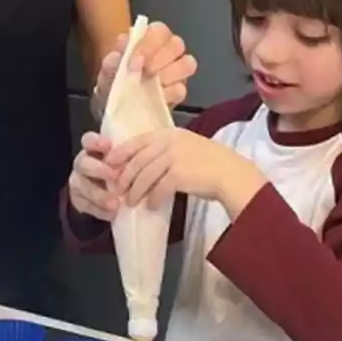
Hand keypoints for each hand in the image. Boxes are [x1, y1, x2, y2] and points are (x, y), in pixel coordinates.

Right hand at [67, 132, 121, 221]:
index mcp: (93, 149)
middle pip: (82, 162)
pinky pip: (83, 205)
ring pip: (80, 186)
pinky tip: (111, 214)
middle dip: (97, 169)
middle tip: (114, 175)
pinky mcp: (77, 199)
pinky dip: (98, 210)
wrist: (114, 195)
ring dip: (98, 194)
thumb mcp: (128, 161)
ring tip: (115, 203)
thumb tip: (147, 155)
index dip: (95, 141)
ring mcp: (78, 181)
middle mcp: (83, 163)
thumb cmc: (125, 171)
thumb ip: (130, 158)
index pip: (88, 140)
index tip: (108, 145)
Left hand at [92, 21, 197, 113]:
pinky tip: (154, 97)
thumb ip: (111, 61)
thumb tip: (118, 57)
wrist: (113, 105)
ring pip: (187, 63)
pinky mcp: (179, 91)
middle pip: (177, 44)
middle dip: (160, 59)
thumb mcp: (107, 70)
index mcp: (150, 38)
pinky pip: (182, 88)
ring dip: (168, 74)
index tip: (136, 59)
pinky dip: (168, 93)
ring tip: (151, 84)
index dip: (150, 43)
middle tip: (145, 72)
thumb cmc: (113, 80)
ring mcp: (177, 70)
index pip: (159, 30)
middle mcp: (167, 50)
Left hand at [106, 128, 267, 217]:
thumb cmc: (212, 163)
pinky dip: (153, 199)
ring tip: (131, 202)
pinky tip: (152, 206)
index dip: (121, 152)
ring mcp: (174, 157)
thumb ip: (166, 151)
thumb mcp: (187, 147)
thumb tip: (143, 165)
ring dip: (136, 191)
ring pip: (145, 176)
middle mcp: (170, 142)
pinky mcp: (178, 174)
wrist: (231, 174)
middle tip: (117, 189)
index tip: (110, 164)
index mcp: (170, 133)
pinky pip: (158, 189)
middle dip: (125, 177)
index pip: (139, 141)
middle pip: (138, 160)